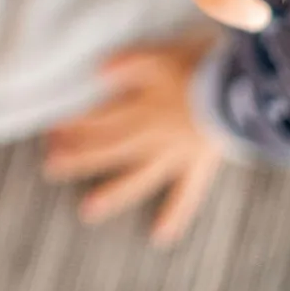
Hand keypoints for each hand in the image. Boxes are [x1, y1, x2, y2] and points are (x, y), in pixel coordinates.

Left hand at [45, 36, 222, 246]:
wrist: (241, 93)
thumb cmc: (201, 69)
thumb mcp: (161, 55)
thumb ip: (129, 62)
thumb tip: (97, 70)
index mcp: (141, 107)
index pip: (100, 118)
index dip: (74, 124)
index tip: (49, 132)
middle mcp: (153, 136)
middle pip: (110, 148)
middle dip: (79, 158)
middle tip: (50, 169)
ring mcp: (175, 155)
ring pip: (138, 176)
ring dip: (113, 193)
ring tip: (87, 212)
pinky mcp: (199, 166)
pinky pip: (186, 195)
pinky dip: (174, 215)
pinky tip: (160, 235)